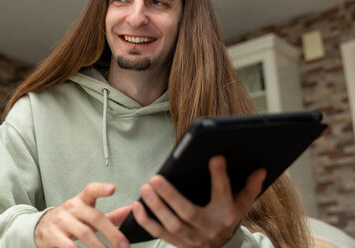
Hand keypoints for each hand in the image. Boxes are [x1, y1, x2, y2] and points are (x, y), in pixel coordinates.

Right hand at [34, 182, 130, 247]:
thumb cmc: (70, 221)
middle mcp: (71, 208)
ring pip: (84, 233)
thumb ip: (111, 216)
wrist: (41, 228)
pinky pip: (69, 246)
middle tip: (124, 246)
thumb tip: (133, 211)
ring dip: (99, 247)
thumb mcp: (88, 214)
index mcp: (81, 200)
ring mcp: (61, 221)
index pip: (91, 190)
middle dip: (112, 233)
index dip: (101, 189)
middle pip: (94, 217)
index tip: (112, 188)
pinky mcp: (52, 235)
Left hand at [132, 156, 265, 247]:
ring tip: (145, 187)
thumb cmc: (227, 219)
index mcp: (226, 215)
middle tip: (156, 178)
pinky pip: (159, 233)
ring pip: (171, 224)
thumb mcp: (241, 205)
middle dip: (170, 196)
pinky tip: (137, 205)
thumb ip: (250, 187)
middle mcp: (209, 228)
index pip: (223, 193)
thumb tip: (260, 169)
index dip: (219, 176)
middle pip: (188, 212)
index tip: (215, 157)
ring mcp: (192, 239)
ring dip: (156, 206)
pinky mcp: (177, 243)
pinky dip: (146, 221)